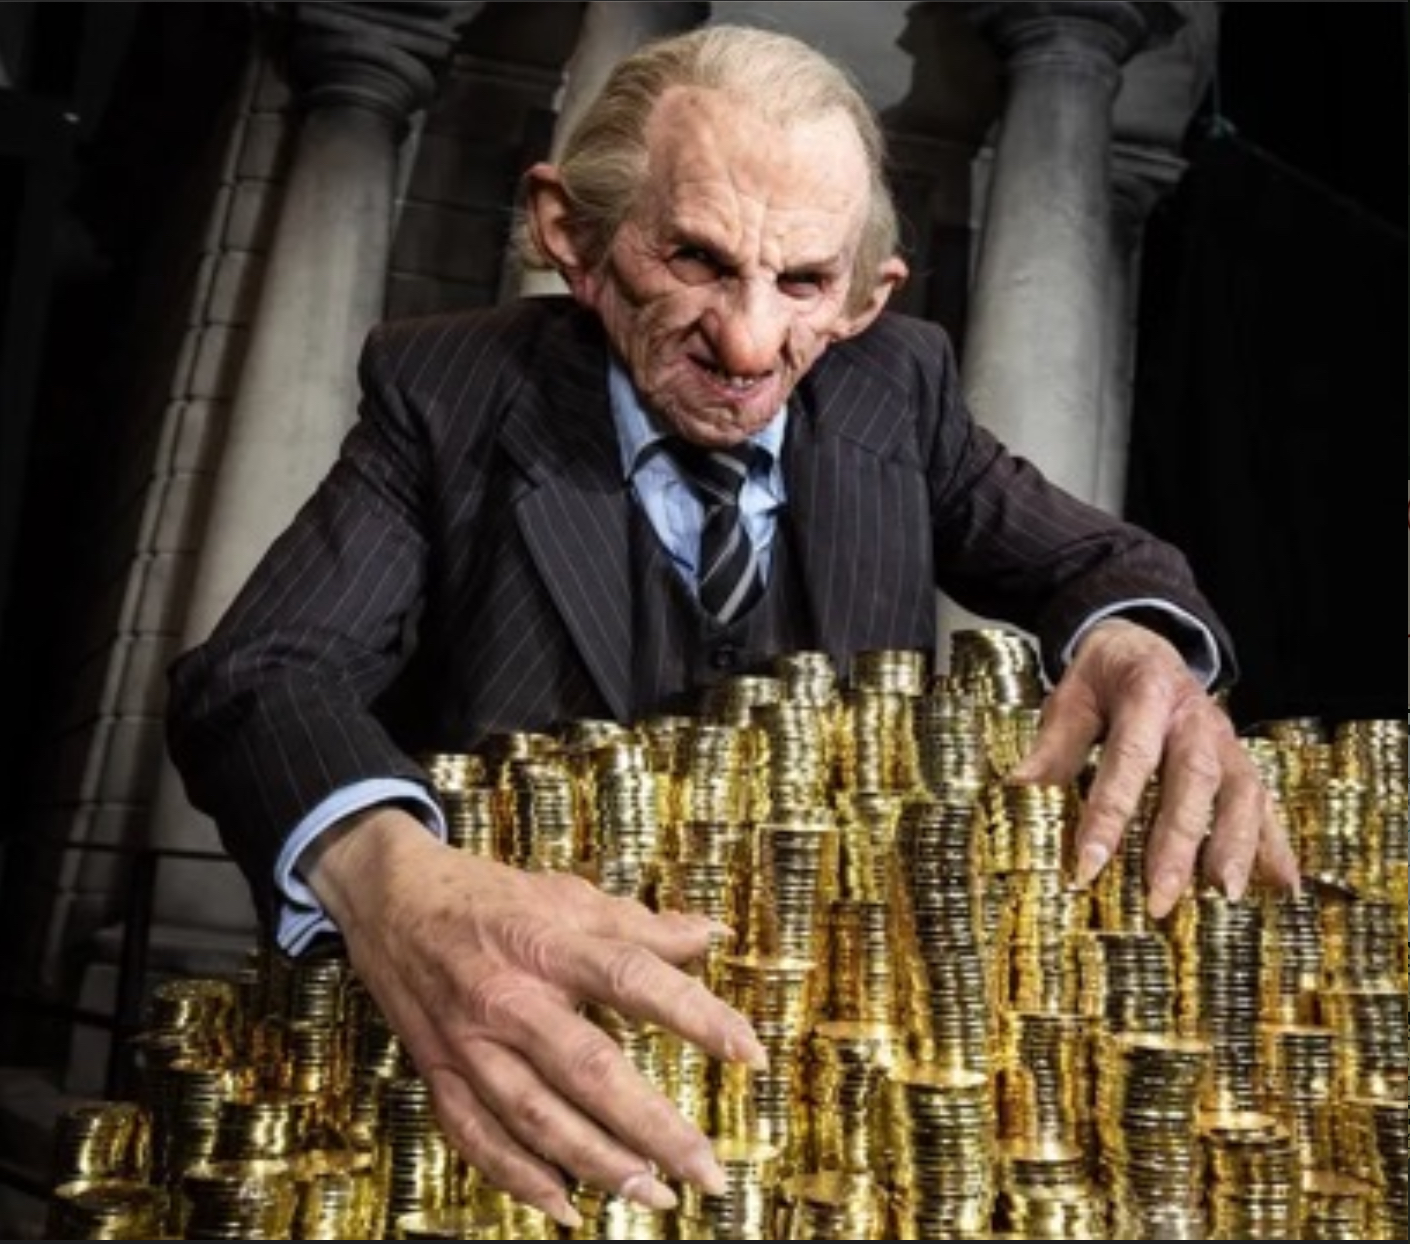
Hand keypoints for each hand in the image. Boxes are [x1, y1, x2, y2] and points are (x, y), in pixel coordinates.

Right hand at [304, 807, 765, 1226]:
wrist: (391, 898)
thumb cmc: (488, 896)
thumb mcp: (566, 895)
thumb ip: (640, 924)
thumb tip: (712, 932)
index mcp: (547, 944)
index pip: (633, 979)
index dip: (697, 1016)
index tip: (750, 1053)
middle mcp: (508, 998)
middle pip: (589, 1069)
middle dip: (654, 1126)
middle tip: (709, 1169)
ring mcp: (469, 1043)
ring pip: (535, 1117)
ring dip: (598, 1163)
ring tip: (655, 1193)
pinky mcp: (440, 1073)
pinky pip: (478, 1139)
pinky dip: (521, 1179)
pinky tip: (566, 1207)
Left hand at [1010, 617, 1300, 918]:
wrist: (1146, 646)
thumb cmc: (1103, 679)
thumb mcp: (1072, 696)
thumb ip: (1054, 743)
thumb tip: (1020, 788)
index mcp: (1148, 695)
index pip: (1129, 759)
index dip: (1109, 814)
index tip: (1088, 865)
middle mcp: (1196, 719)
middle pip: (1194, 781)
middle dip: (1178, 844)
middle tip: (1158, 899)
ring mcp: (1227, 742)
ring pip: (1241, 794)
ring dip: (1236, 847)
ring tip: (1226, 897)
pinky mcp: (1243, 762)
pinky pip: (1265, 803)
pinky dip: (1277, 845)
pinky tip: (1285, 886)